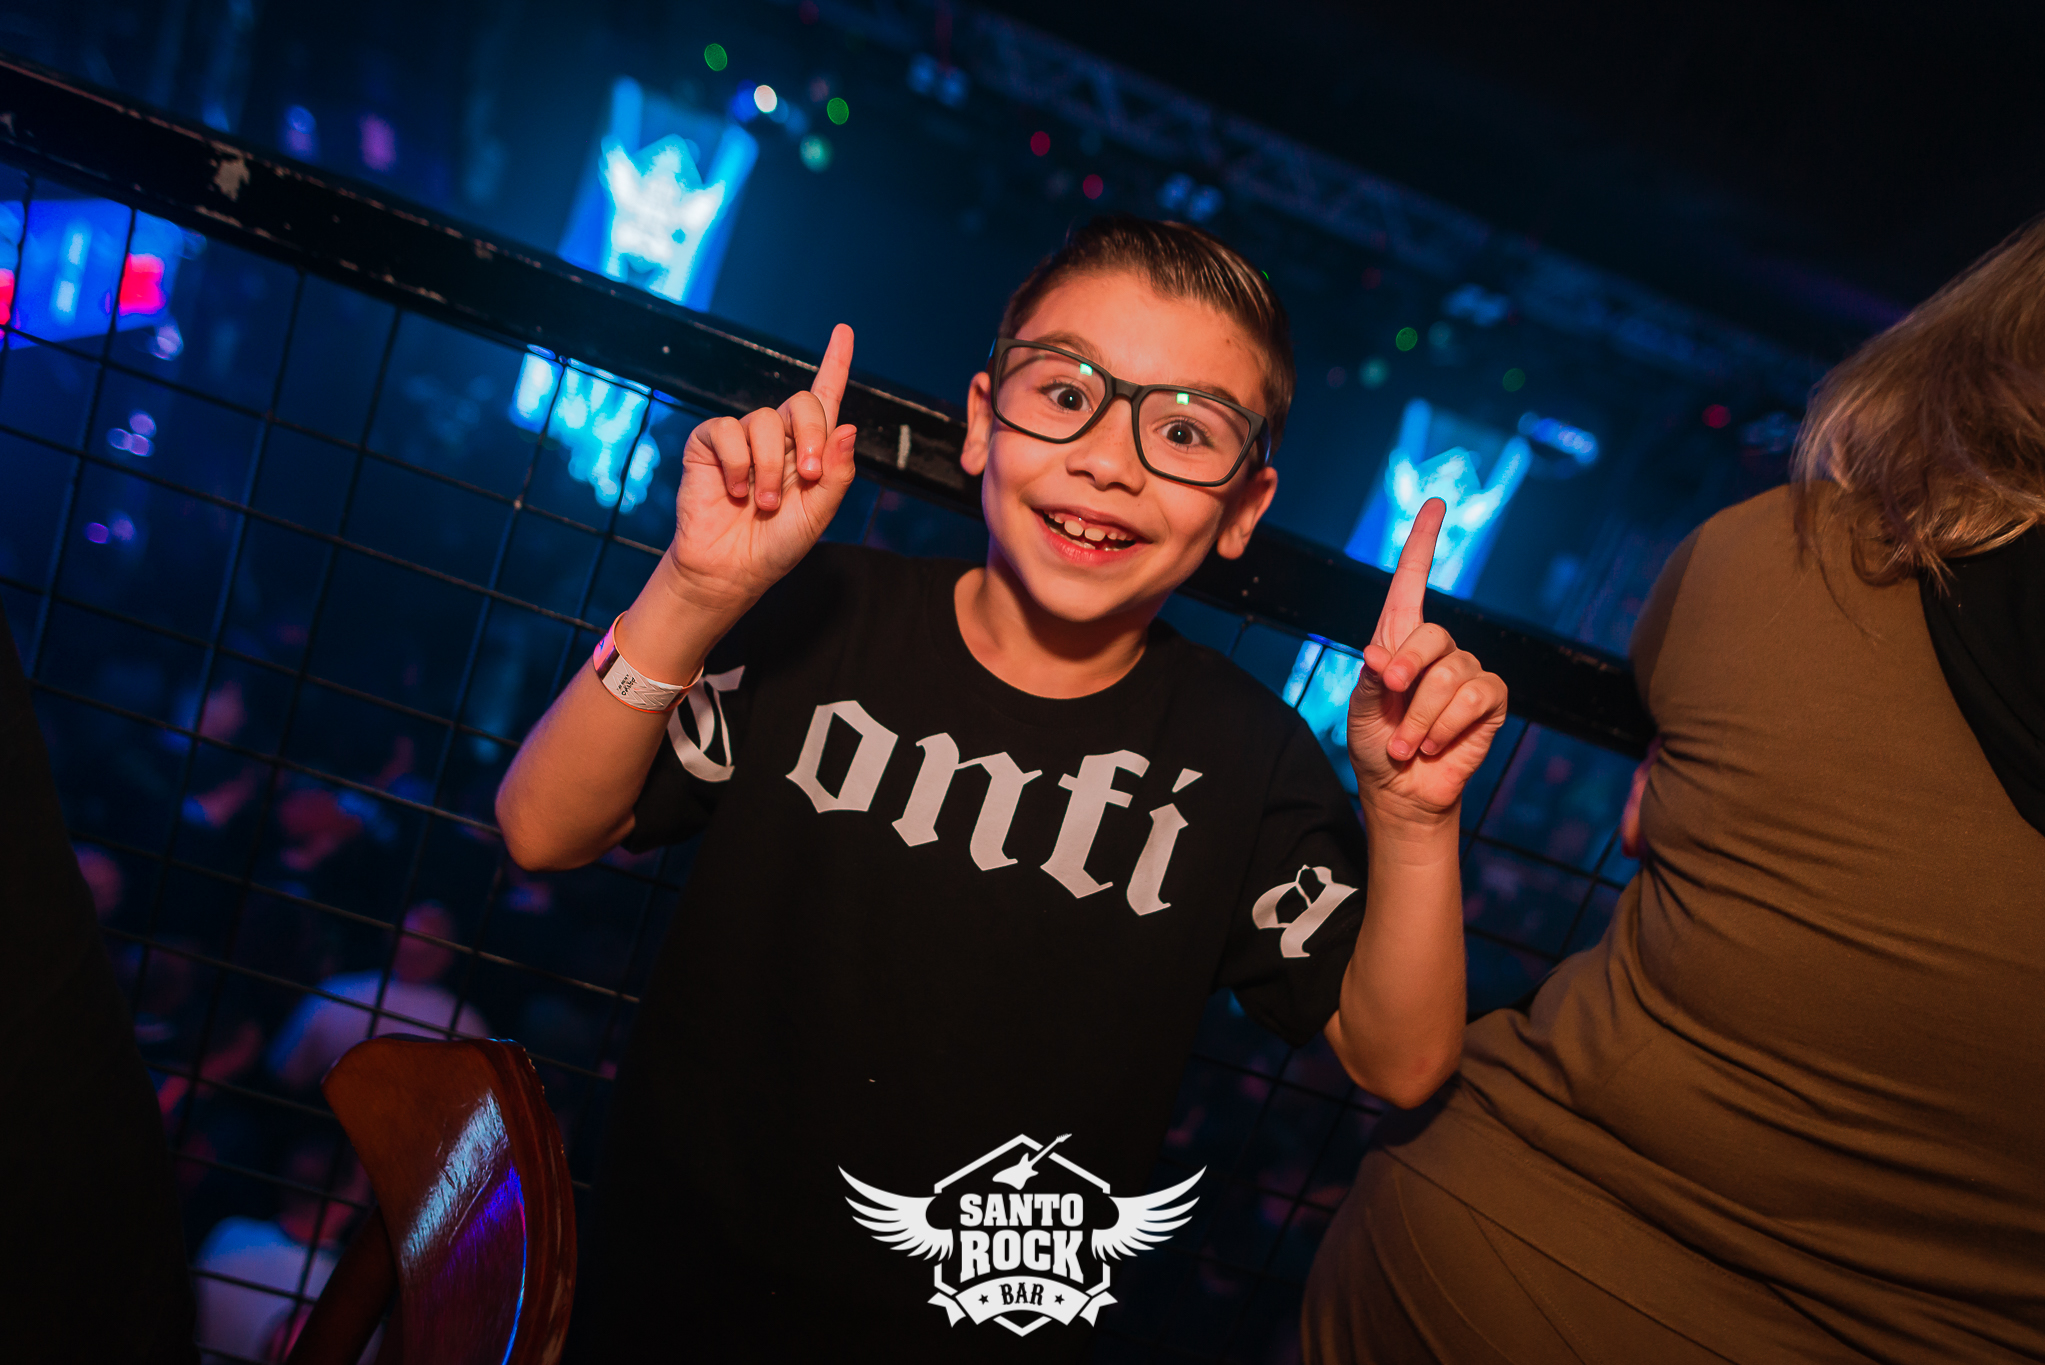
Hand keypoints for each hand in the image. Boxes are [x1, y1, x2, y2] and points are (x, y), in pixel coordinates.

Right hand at [665, 324, 858, 610]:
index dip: (835, 362)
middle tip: (807, 475)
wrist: (731, 569)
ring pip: (765, 420)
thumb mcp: (818, 513)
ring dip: (769, 466)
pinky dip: (736, 463)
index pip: (825, 398)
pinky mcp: (709, 445)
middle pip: (803, 403)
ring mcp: (742, 438)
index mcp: (810, 449)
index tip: (844, 330)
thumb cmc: (777, 544)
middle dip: (811, 434)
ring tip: (765, 503)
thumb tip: (850, 427)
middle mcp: (778, 437)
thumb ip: (837, 473)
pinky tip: (735, 491)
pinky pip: (727, 431)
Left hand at [1347, 498, 1508, 826]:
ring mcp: (1467, 672)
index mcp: (1400, 640)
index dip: (1423, 543)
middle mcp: (1438, 649)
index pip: (1412, 583)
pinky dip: (1446, 725)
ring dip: (1420, 716)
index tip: (1434, 504)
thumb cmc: (1375, 743)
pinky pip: (1475, 698)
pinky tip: (1435, 744)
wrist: (1400, 790)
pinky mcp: (1490, 700)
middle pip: (1431, 635)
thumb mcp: (1359, 708)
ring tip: (1408, 743)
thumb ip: (1368, 677)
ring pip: (1450, 675)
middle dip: (1406, 672)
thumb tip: (1380, 653)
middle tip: (1388, 698)